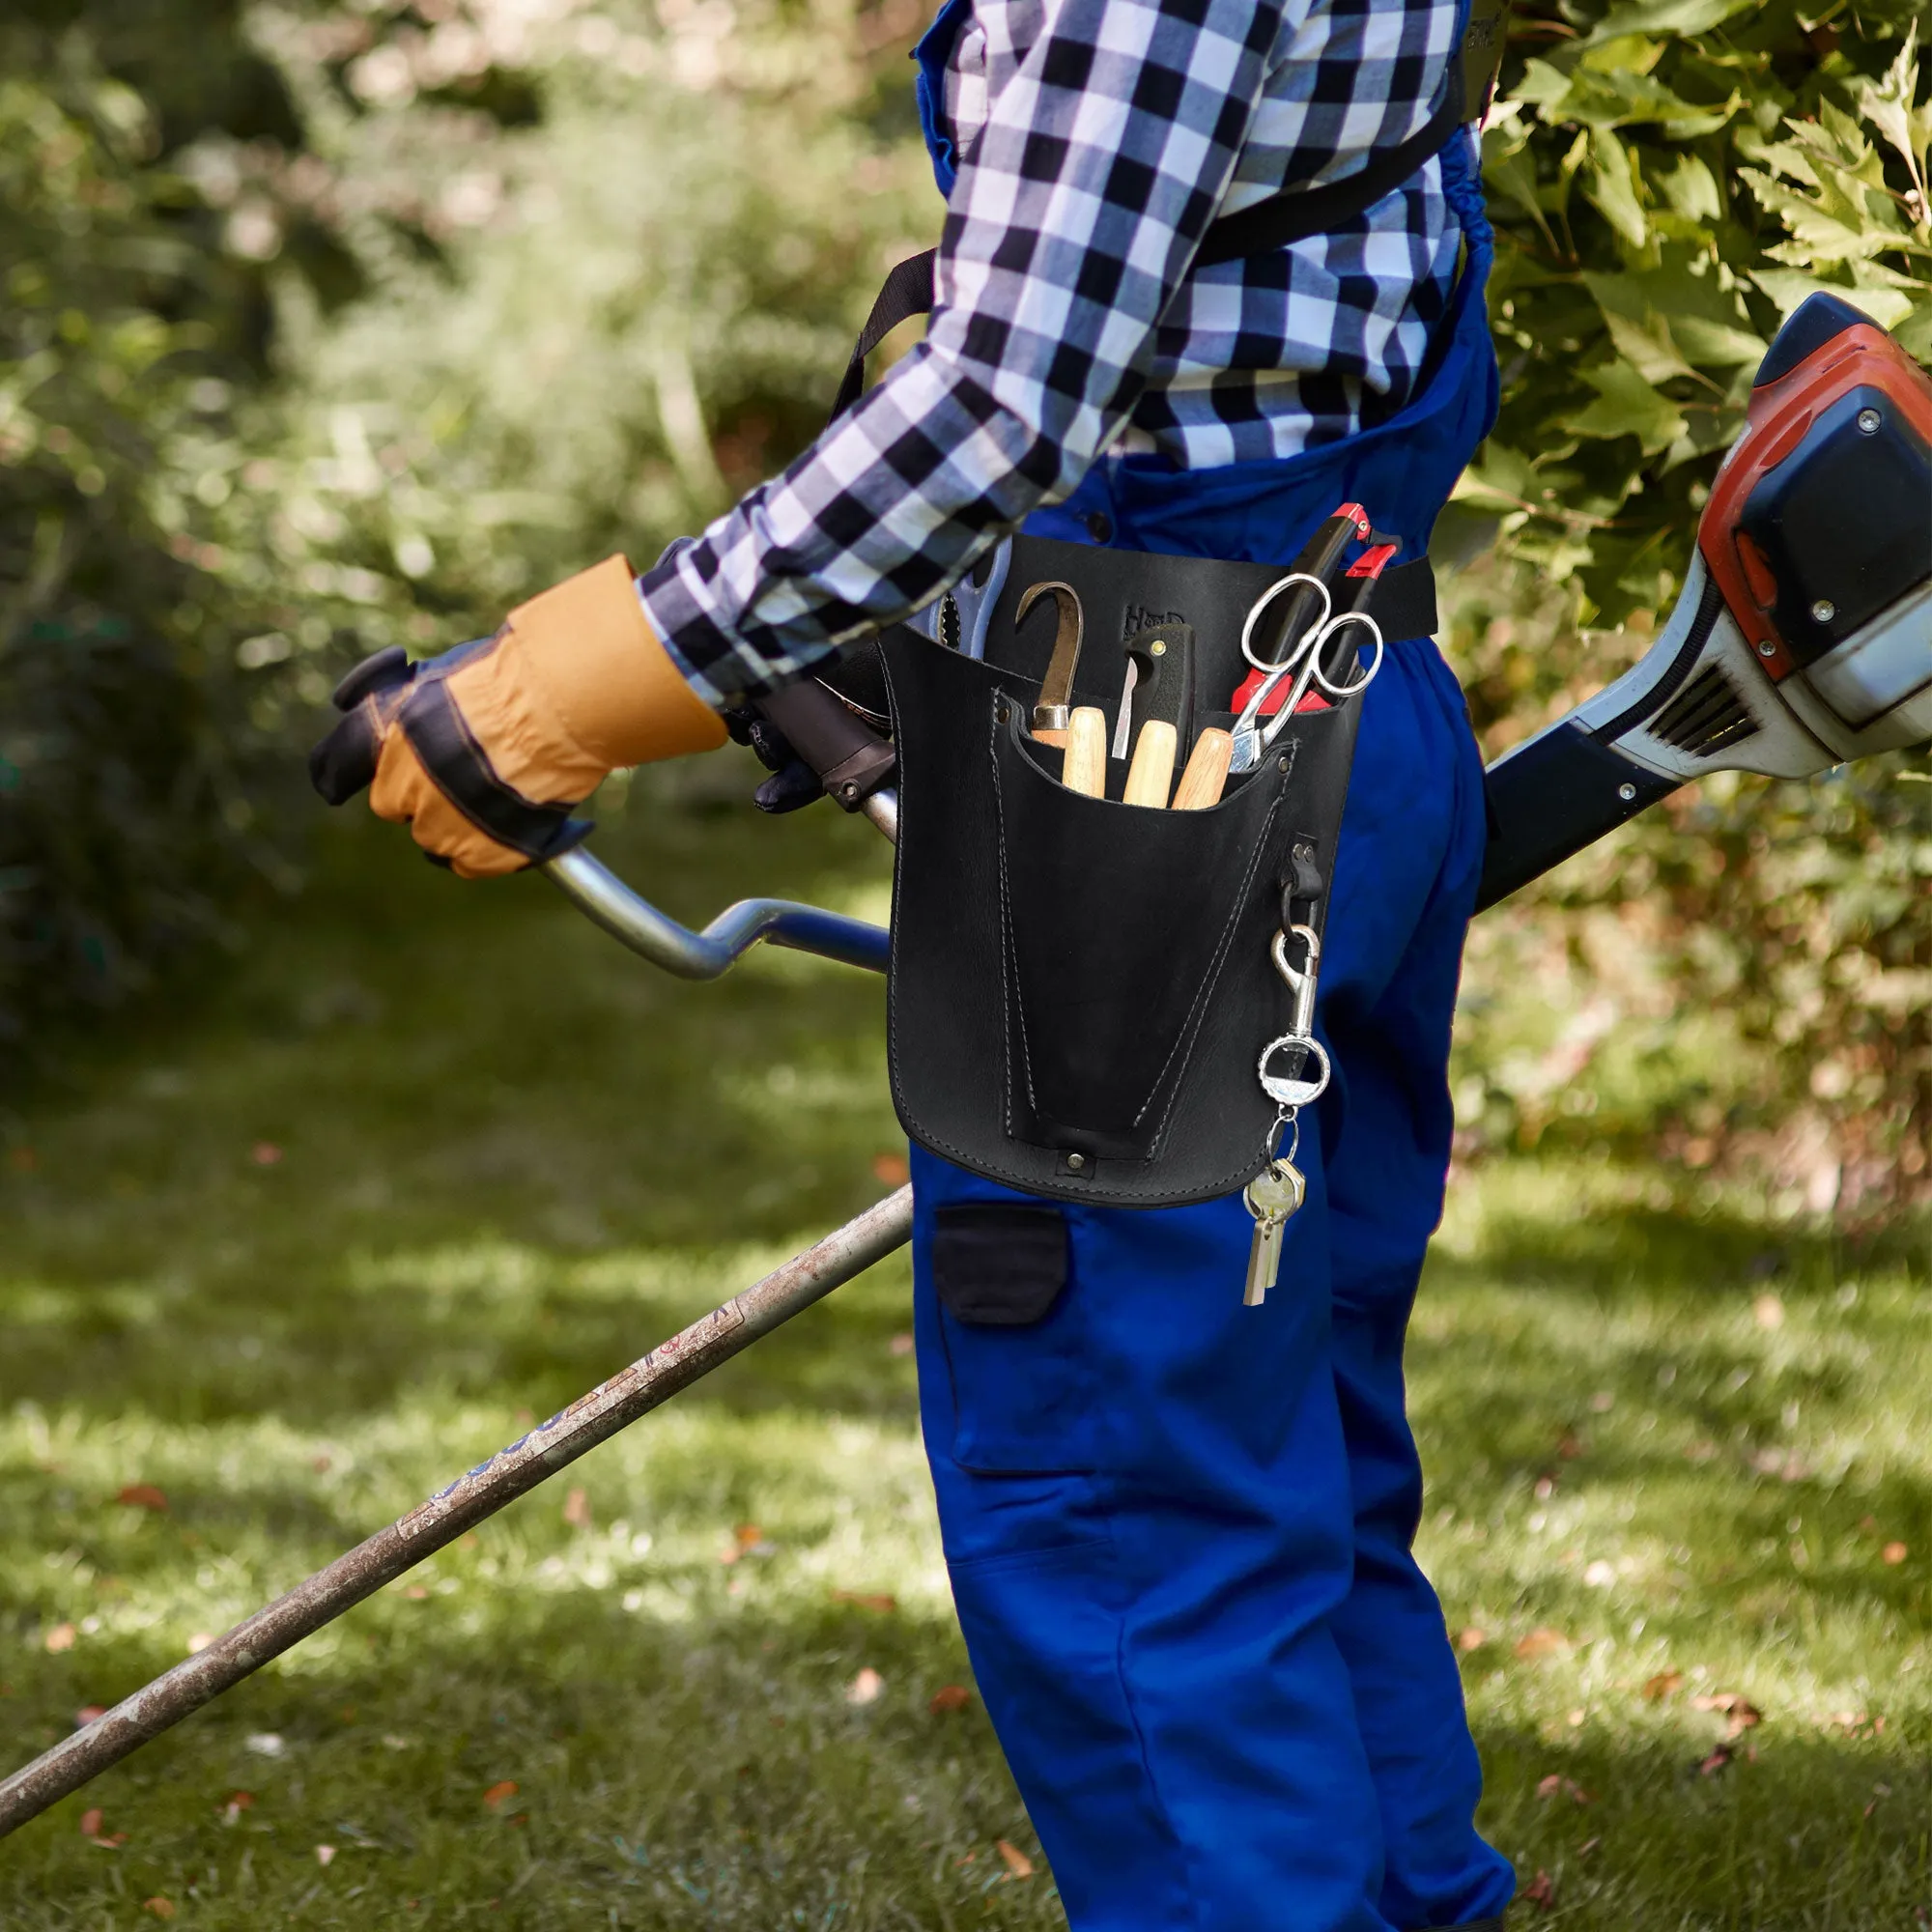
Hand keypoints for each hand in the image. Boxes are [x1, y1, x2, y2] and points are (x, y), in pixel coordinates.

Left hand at [309, 556, 724, 876]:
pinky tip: (510, 825)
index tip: (339, 781)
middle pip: (393, 806)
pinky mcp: (481, 853)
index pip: (334, 765)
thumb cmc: (513, 678)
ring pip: (433, 839)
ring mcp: (442, 825)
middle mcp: (404, 786)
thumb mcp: (444, 675)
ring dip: (455, 823)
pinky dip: (487, 850)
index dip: (339, 772)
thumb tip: (412, 716)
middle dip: (418, 794)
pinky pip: (469, 863)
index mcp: (385, 736)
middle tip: (459, 776)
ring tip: (496, 798)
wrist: (560, 707)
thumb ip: (417, 706)